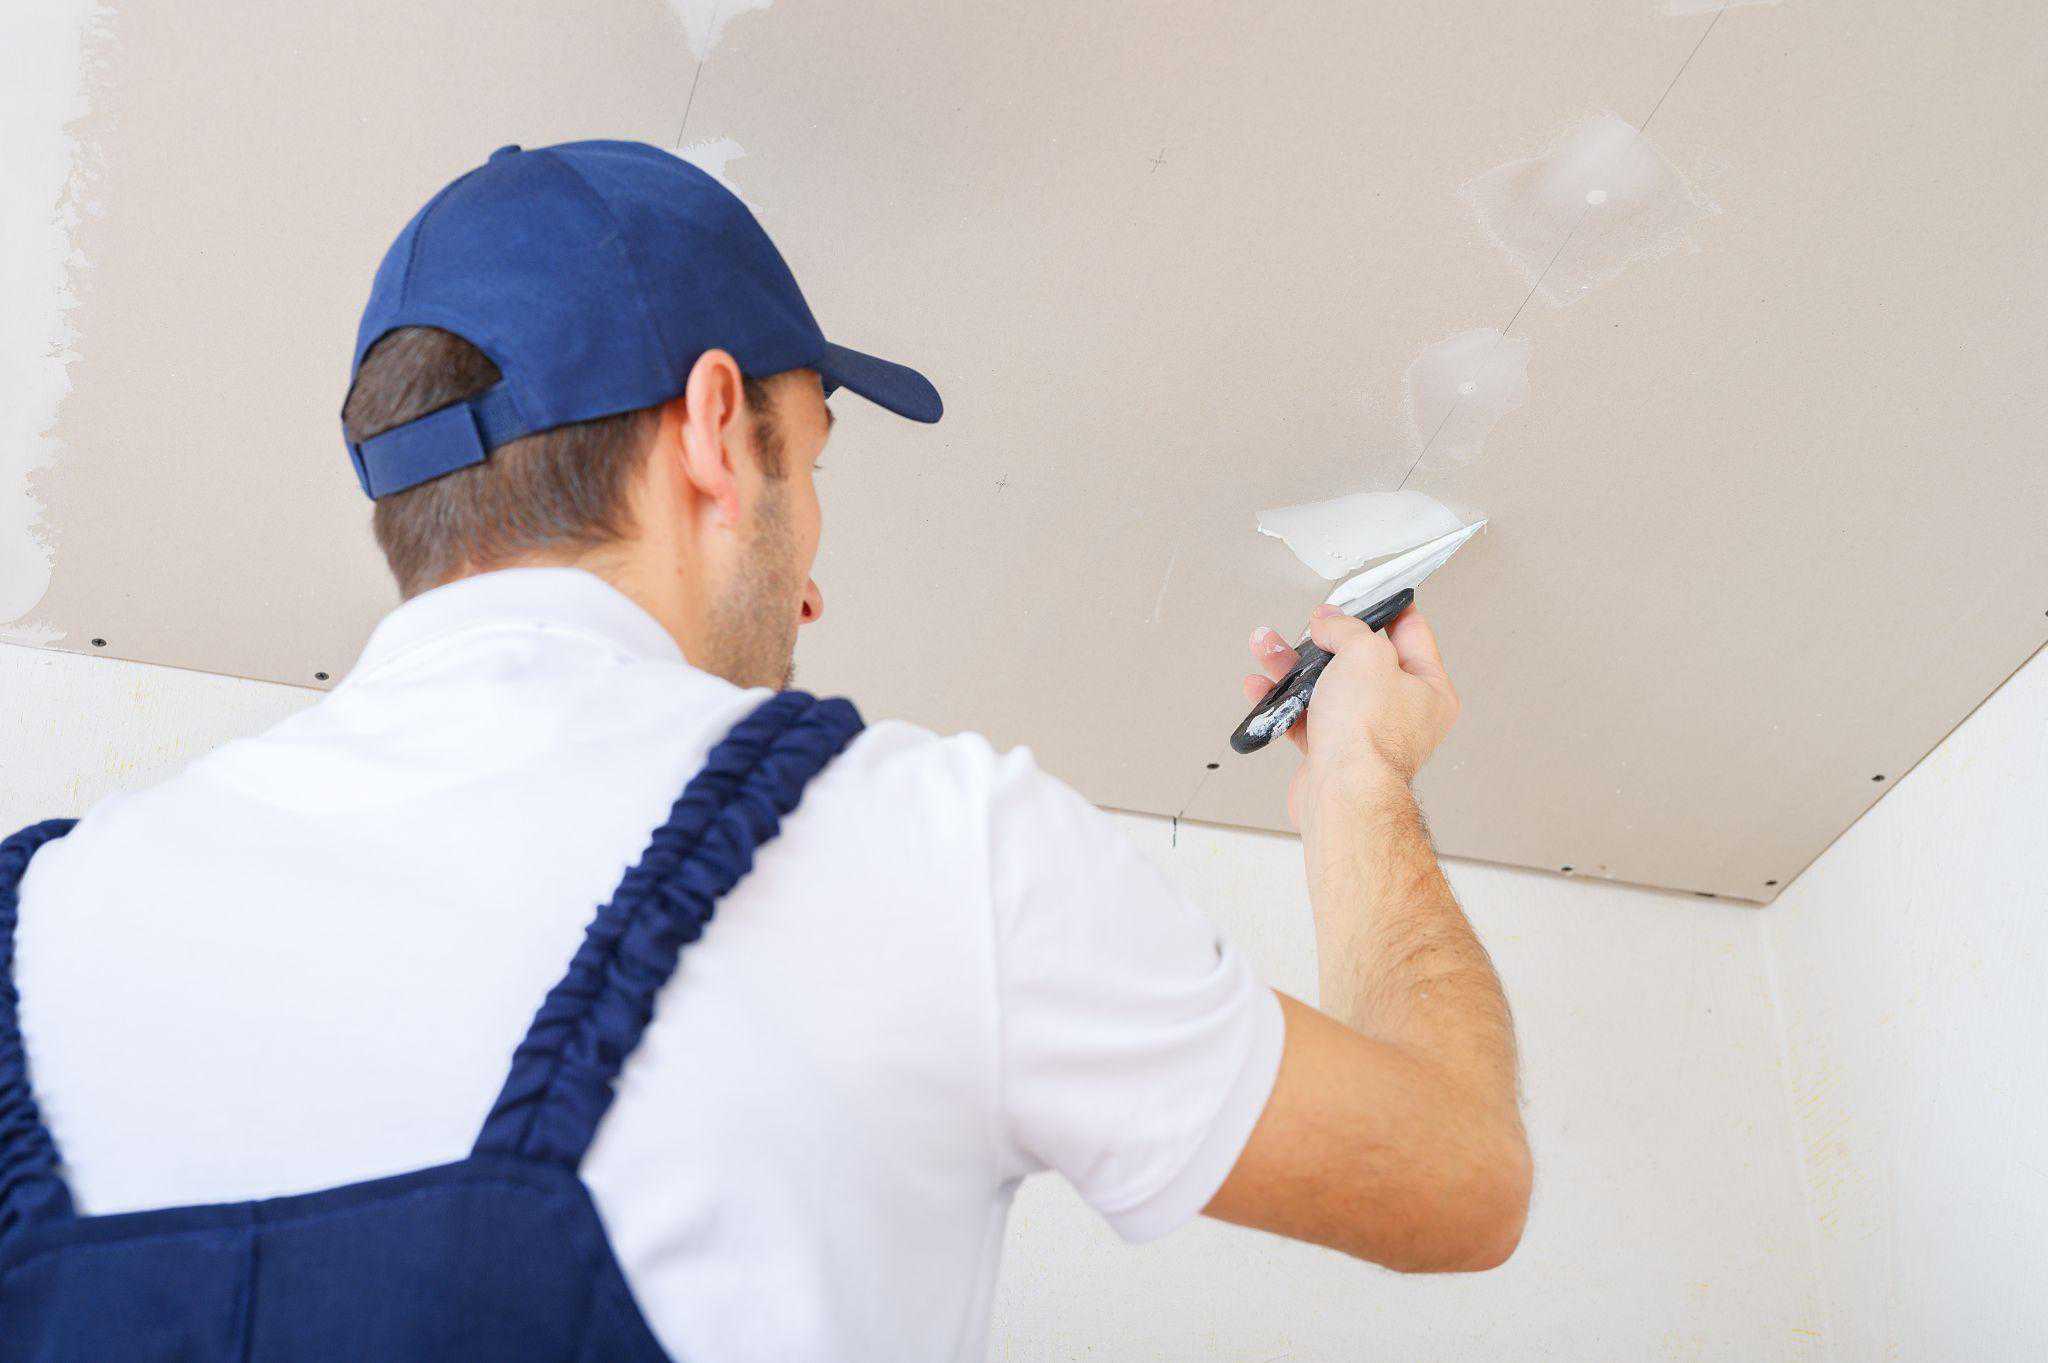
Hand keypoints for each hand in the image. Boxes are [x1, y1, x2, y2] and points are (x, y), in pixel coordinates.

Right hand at [1243, 604, 1459, 826]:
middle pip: (1361, 660)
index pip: (1412, 633)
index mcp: (1429, 688)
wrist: (1342, 795)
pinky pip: (1305, 716)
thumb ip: (1347, 628)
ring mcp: (1365, 732)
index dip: (1385, 609)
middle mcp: (1401, 712)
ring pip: (1327, 687)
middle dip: (1326, 640)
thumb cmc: (1369, 738)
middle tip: (1311, 625)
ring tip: (1268, 647)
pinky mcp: (1333, 751)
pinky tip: (1263, 687)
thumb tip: (1330, 622)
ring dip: (1293, 666)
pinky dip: (1282, 700)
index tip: (1364, 595)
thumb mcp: (1366, 654)